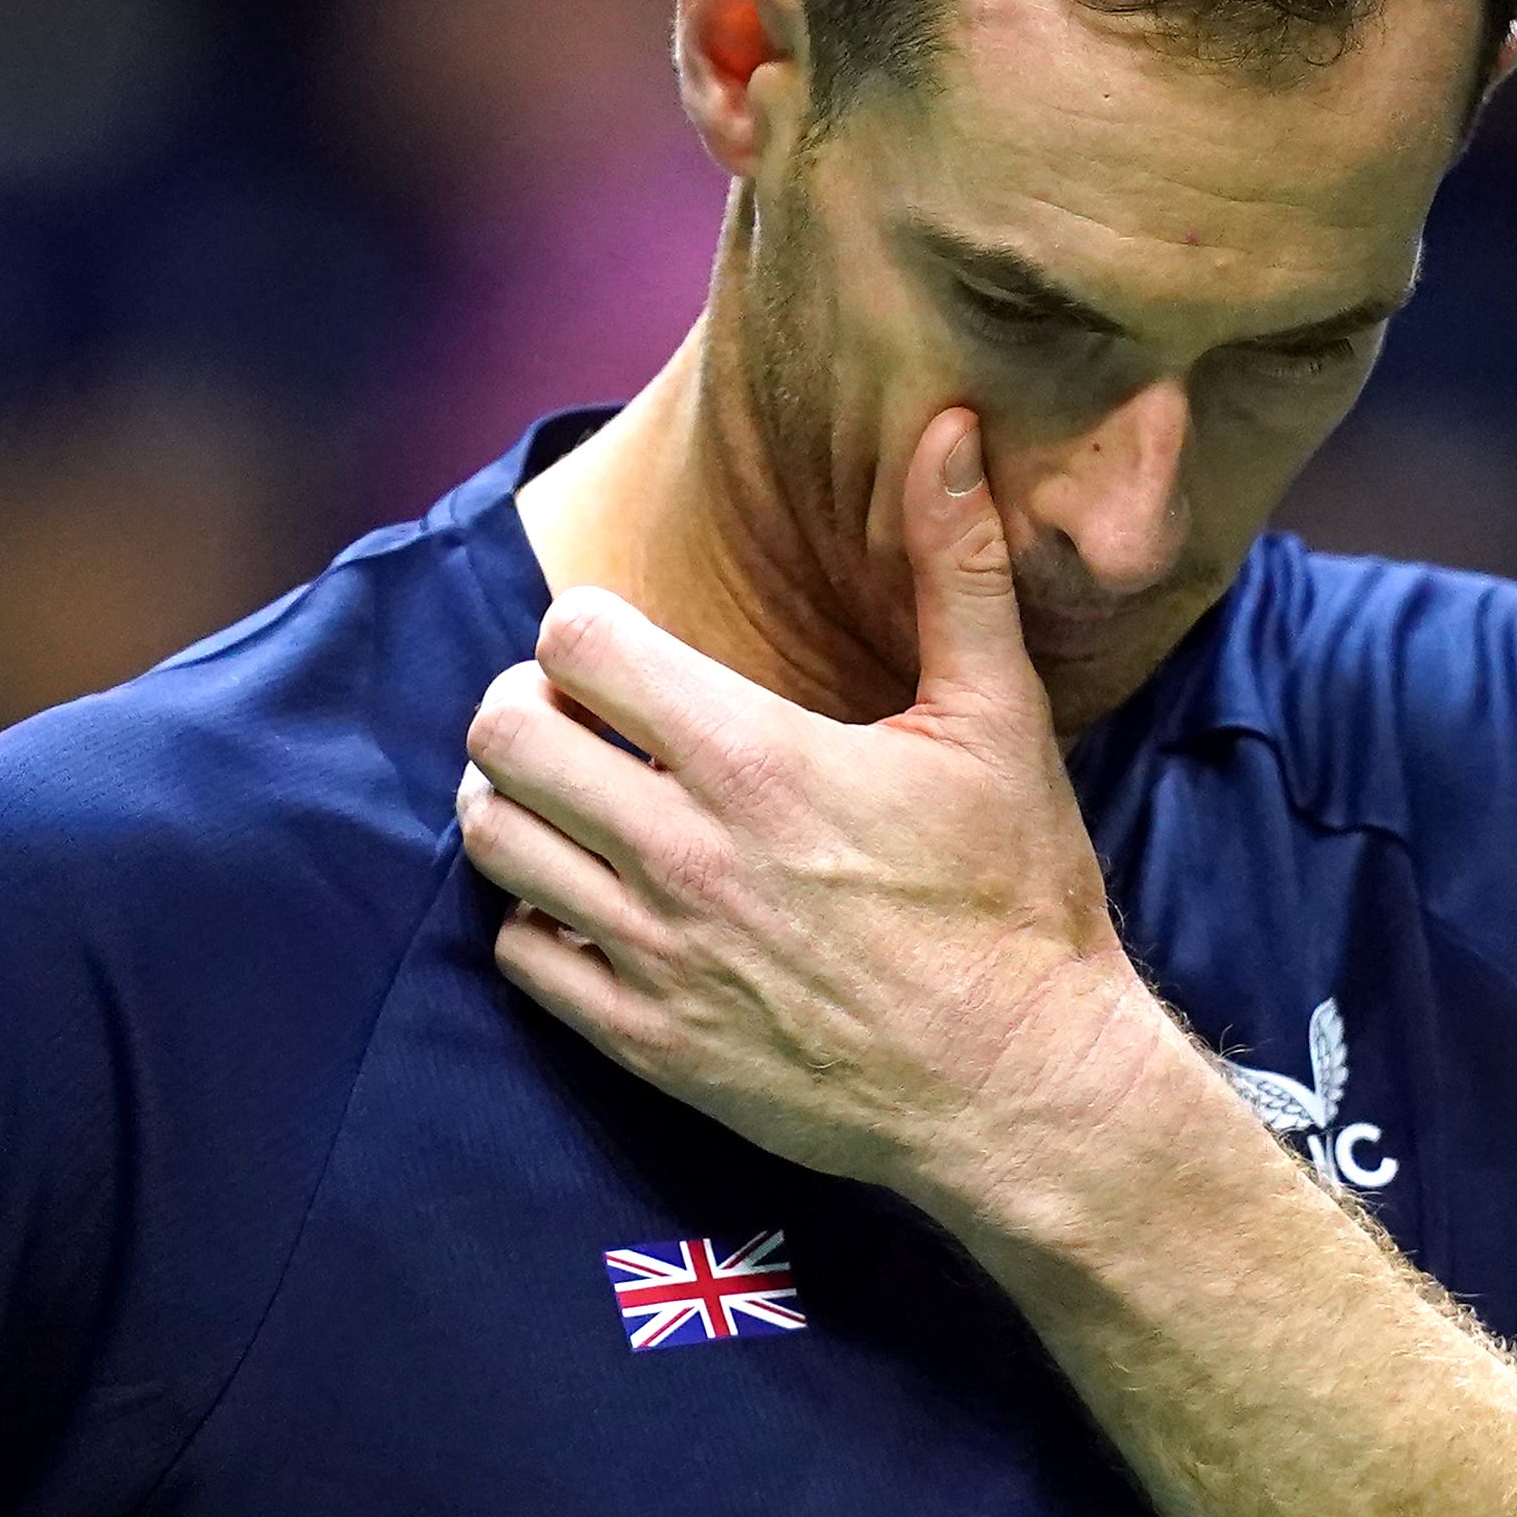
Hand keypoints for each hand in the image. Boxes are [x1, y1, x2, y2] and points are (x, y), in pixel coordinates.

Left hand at [458, 406, 1173, 1218]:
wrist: (1023, 1088)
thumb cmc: (1017, 902)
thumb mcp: (1001, 723)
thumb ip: (959, 569)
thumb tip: (948, 428)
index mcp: (756, 759)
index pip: (576, 640)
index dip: (589, 629)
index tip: (628, 650)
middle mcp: (684, 853)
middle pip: (504, 734)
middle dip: (530, 706)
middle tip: (580, 720)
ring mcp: (655, 953)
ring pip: (494, 842)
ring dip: (518, 806)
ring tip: (574, 802)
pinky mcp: (647, 1042)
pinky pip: (522, 956)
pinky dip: (538, 919)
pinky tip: (597, 905)